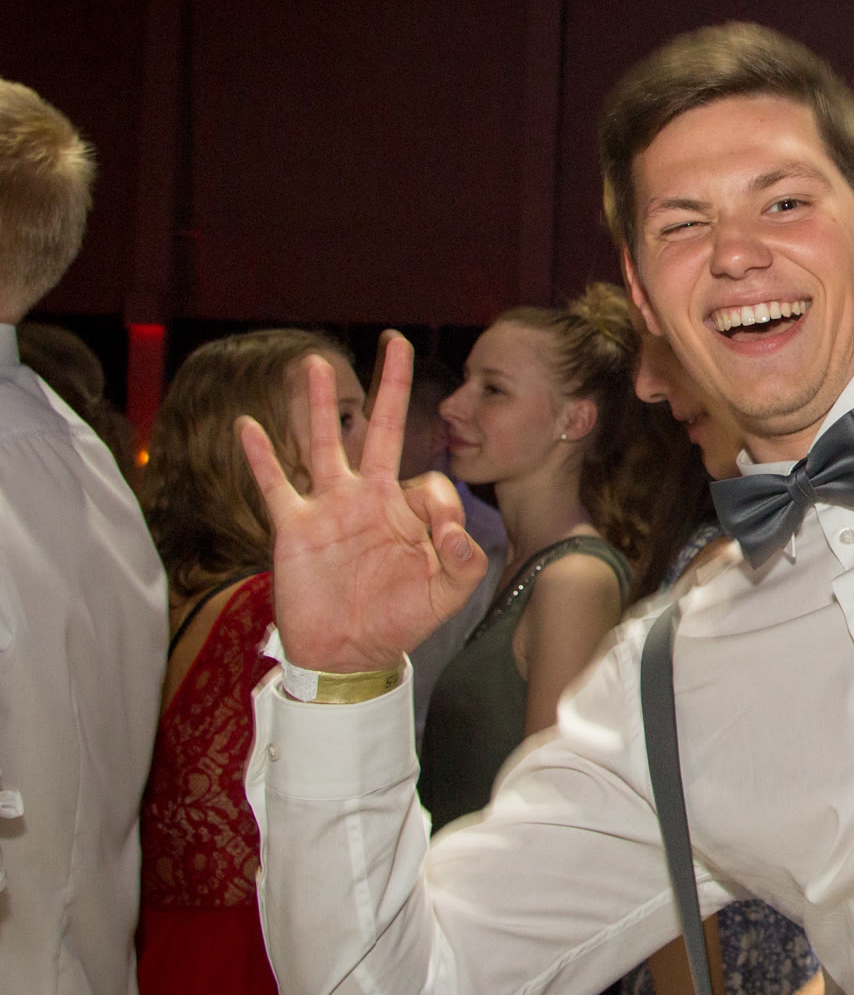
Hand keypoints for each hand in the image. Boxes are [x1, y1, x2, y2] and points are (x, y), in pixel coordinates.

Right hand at [239, 333, 485, 672]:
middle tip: (395, 340)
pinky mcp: (295, 526)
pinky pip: (275, 484)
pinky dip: (260, 456)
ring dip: (318, 405)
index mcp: (407, 511)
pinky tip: (247, 425)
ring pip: (323, 443)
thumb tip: (456, 532)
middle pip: (379, 429)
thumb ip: (465, 560)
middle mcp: (368, 498)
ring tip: (315, 363)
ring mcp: (329, 508)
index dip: (443, 503)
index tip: (443, 537)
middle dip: (389, 386)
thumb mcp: (447, 594)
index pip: (430, 479)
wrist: (349, 653)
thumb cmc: (400, 620)